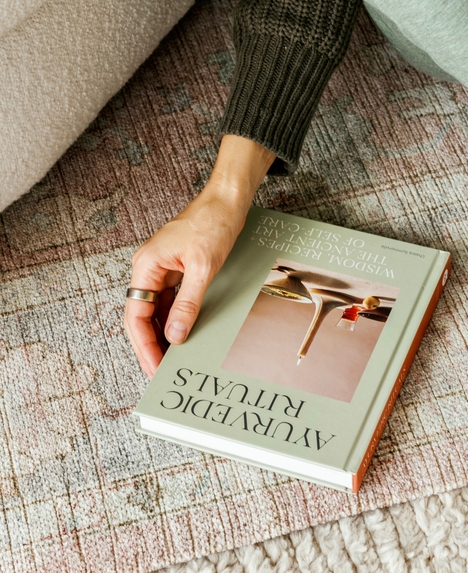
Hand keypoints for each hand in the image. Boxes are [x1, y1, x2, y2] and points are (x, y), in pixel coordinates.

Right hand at [125, 134, 274, 376]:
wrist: (228, 199)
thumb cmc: (213, 224)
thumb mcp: (203, 268)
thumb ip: (188, 304)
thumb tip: (175, 336)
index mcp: (145, 266)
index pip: (136, 316)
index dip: (143, 345)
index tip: (154, 368)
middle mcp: (148, 269)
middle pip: (142, 316)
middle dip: (151, 345)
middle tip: (162, 373)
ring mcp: (161, 269)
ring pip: (156, 310)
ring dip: (163, 334)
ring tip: (174, 360)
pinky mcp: (176, 269)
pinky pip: (170, 300)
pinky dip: (176, 319)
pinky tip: (184, 335)